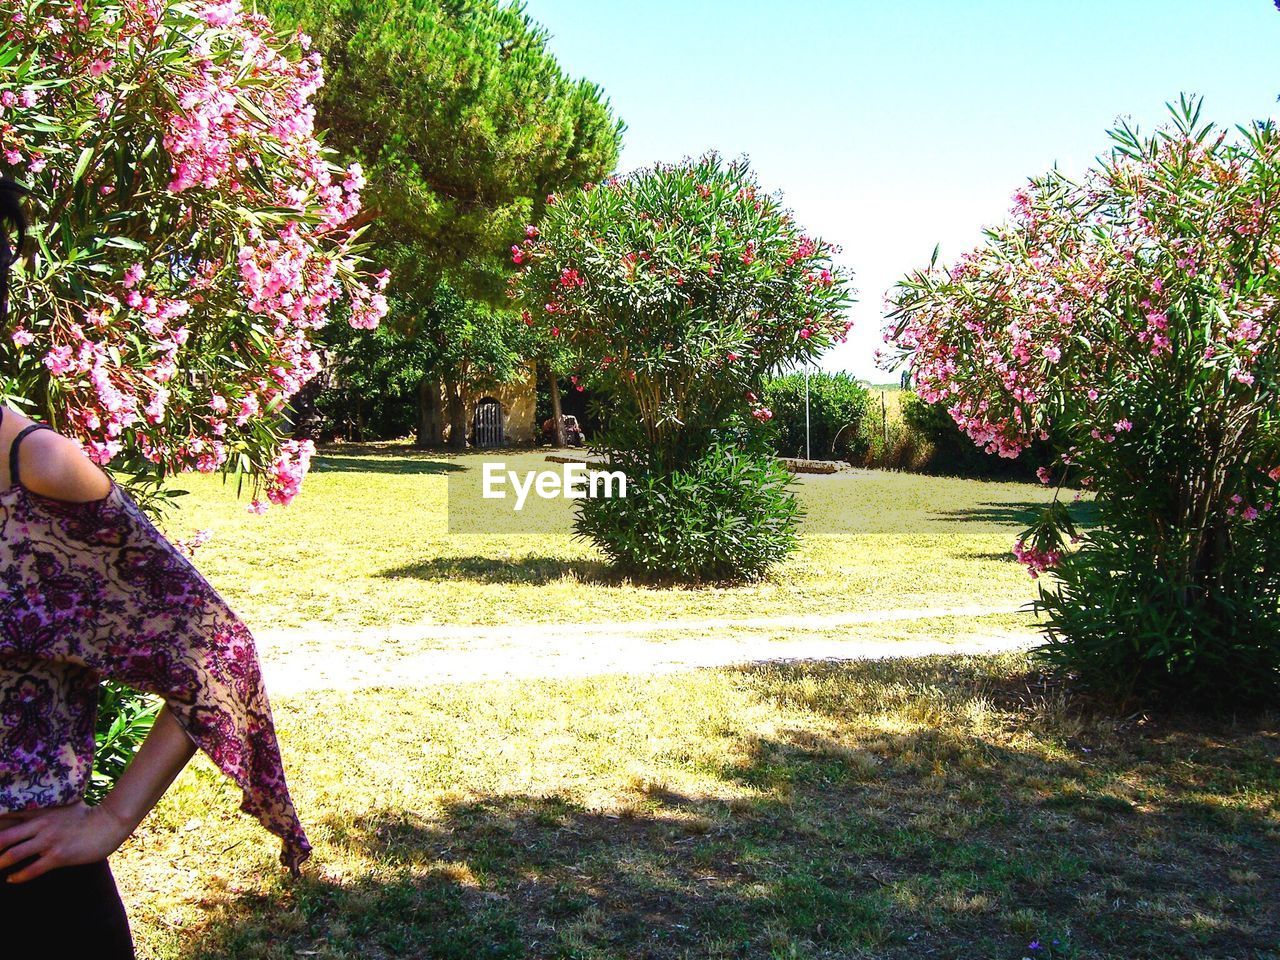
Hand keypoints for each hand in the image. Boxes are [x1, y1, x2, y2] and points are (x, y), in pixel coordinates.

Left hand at [0, 801, 132, 882]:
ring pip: (13, 854)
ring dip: (0, 864)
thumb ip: (45, 810)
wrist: (109, 823)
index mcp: (41, 811)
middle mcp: (41, 824)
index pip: (7, 817)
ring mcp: (49, 840)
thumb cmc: (87, 815)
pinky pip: (31, 870)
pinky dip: (18, 877)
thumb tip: (30, 813)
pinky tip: (12, 879)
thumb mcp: (64, 806)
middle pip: (4, 837)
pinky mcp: (58, 856)